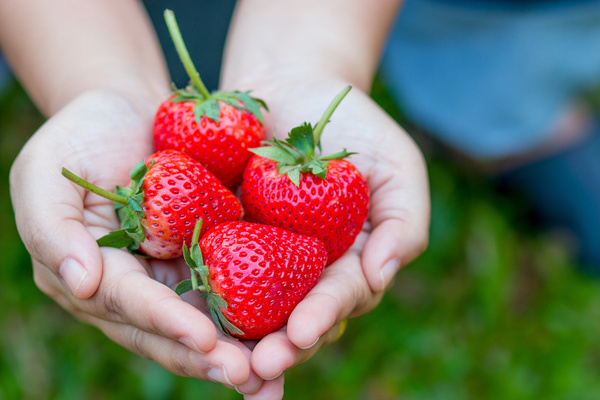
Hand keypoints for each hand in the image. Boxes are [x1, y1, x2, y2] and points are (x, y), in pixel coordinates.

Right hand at [9, 89, 265, 393]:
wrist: (129, 111)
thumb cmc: (82, 135)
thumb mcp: (45, 172)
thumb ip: (51, 228)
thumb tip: (80, 285)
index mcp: (93, 276)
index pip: (132, 306)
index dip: (167, 324)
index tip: (206, 341)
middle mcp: (135, 287)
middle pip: (172, 332)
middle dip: (210, 358)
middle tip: (252, 379)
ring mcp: (172, 275)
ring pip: (206, 323)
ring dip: (239, 352)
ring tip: (275, 374)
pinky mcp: (206, 256)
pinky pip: (231, 289)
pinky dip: (257, 312)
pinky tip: (291, 330)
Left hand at [231, 76, 429, 398]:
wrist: (295, 87)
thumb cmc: (355, 128)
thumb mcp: (396, 167)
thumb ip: (403, 222)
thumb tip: (383, 274)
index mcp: (348, 263)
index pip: (339, 297)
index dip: (322, 317)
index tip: (300, 333)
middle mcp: (305, 271)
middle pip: (293, 317)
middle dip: (277, 346)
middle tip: (257, 368)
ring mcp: (264, 257)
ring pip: (251, 307)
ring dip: (236, 338)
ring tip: (218, 359)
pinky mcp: (224, 239)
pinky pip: (211, 268)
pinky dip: (200, 294)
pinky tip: (182, 316)